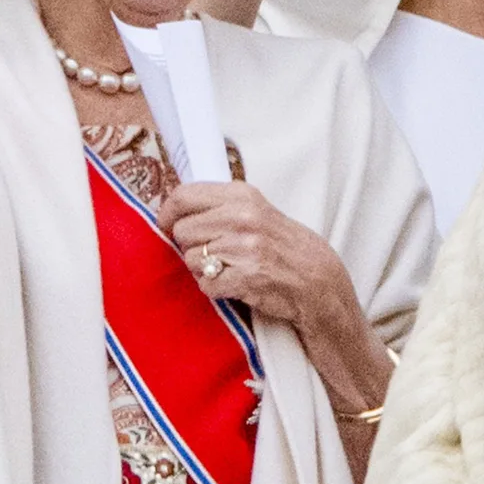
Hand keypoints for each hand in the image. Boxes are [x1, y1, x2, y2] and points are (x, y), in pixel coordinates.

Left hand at [157, 177, 349, 334]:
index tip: (166, 224)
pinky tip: (234, 283)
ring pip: (190, 259)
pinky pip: (206, 284)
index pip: (183, 196)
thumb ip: (218, 206)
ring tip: (228, 268)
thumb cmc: (280, 244)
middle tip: (212, 253)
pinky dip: (215, 288)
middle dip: (190, 246)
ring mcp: (244, 248)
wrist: (316, 278)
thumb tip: (173, 209)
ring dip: (203, 269)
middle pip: (182, 231)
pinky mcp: (246, 277)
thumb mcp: (255, 210)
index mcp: (241, 195)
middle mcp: (242, 217)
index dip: (167, 213)